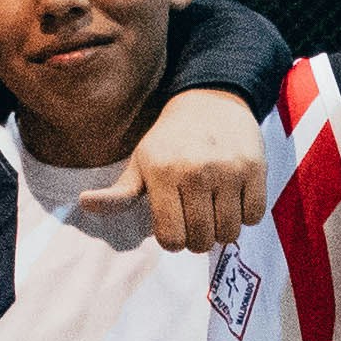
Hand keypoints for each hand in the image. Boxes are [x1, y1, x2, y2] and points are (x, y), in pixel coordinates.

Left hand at [106, 85, 267, 251]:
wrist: (211, 101)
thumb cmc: (169, 141)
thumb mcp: (140, 163)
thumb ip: (117, 194)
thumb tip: (85, 203)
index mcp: (162, 173)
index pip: (171, 239)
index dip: (173, 240)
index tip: (174, 225)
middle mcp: (196, 172)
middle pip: (201, 240)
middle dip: (197, 239)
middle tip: (195, 219)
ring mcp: (228, 170)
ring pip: (229, 232)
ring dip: (222, 230)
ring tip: (215, 210)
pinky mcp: (255, 168)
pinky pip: (254, 217)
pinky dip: (245, 216)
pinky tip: (234, 198)